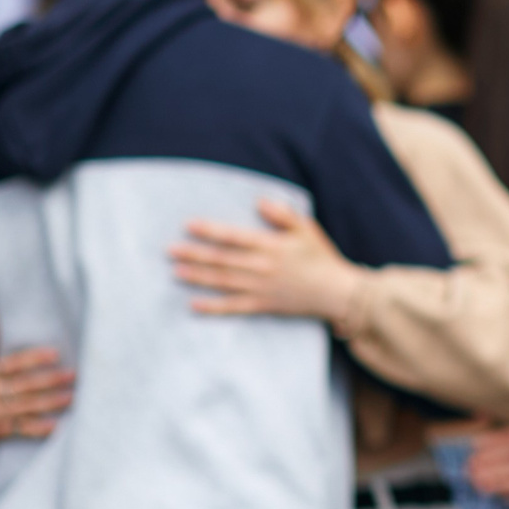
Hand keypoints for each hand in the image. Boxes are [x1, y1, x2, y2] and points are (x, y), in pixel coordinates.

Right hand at [0, 314, 75, 450]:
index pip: (13, 363)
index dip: (34, 358)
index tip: (57, 354)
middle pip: (24, 385)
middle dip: (51, 380)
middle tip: (74, 374)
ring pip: (27, 407)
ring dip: (52, 403)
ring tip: (73, 396)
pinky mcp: (0, 432)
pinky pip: (23, 429)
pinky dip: (40, 429)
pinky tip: (58, 425)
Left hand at [170, 199, 363, 324]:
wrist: (337, 293)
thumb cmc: (322, 258)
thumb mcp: (307, 229)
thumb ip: (283, 215)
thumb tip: (259, 201)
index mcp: (271, 246)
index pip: (234, 237)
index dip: (210, 231)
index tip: (189, 225)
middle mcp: (262, 267)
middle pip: (222, 260)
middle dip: (195, 254)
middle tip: (170, 250)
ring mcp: (261, 288)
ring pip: (223, 282)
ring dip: (198, 277)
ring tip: (176, 271)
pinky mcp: (264, 305)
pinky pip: (234, 307)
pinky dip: (213, 307)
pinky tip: (194, 304)